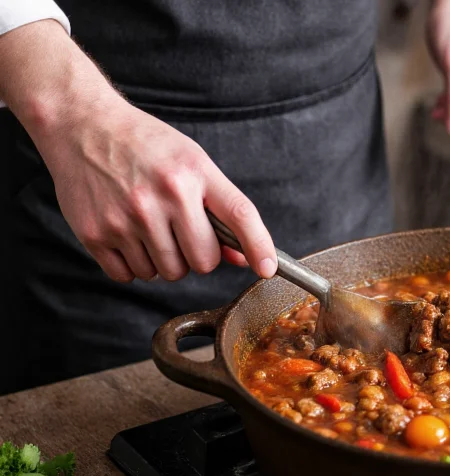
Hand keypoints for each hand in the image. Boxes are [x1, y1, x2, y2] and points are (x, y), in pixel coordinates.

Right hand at [0, 20, 276, 282]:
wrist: (81, 124)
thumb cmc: (144, 145)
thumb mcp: (191, 162)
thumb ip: (219, 207)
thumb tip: (240, 256)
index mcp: (193, 172)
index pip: (240, 215)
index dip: (259, 247)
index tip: (267, 268)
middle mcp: (163, 195)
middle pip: (202, 261)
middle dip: (198, 256)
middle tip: (183, 234)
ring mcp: (127, 216)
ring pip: (167, 273)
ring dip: (165, 261)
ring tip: (151, 228)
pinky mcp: (96, 233)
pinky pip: (130, 276)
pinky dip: (134, 266)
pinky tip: (128, 236)